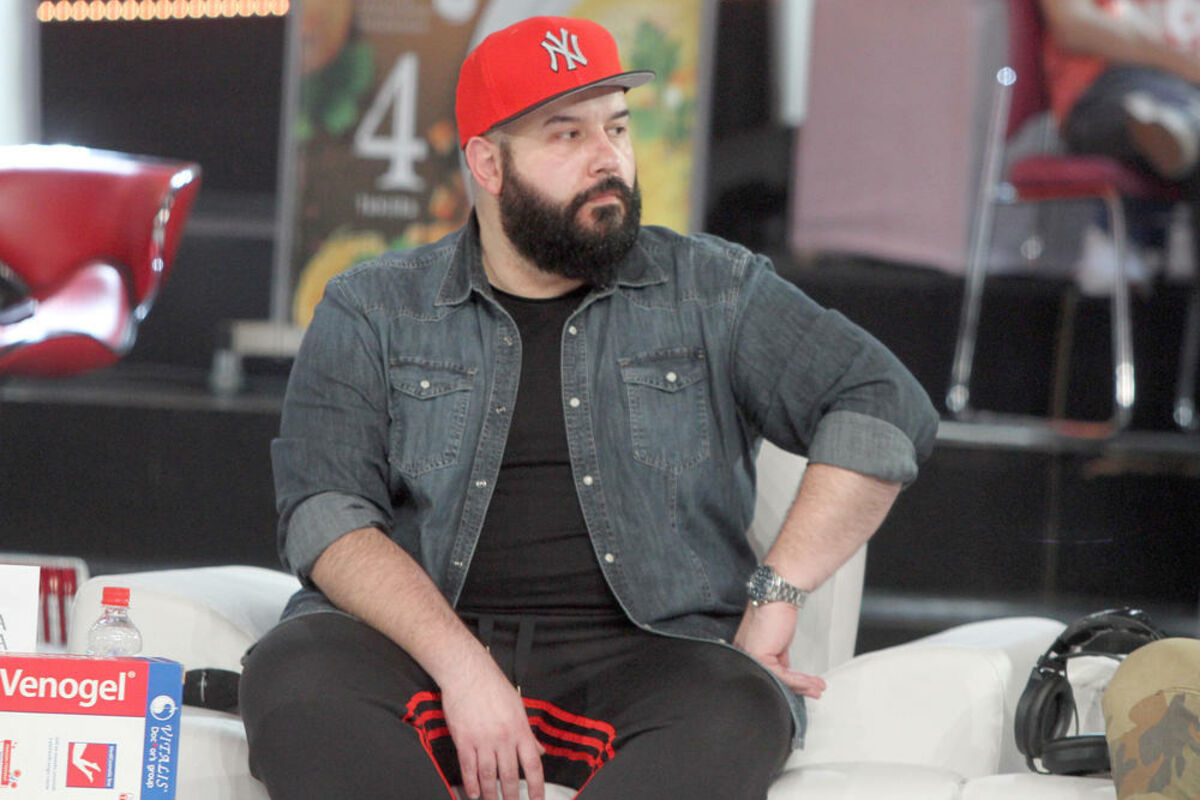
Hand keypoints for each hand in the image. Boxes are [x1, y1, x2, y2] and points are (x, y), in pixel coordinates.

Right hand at [440, 654, 545, 799]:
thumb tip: (540, 751)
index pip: (533, 764)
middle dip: (512, 796)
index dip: (536, 786)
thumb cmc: (493, 687)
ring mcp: (482, 739)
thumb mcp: (518, 708)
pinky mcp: (464, 739)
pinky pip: (468, 767)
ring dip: (491, 794)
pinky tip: (473, 794)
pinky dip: (470, 783)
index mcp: (519, 729)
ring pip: (488, 775)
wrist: (468, 673)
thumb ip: (528, 734)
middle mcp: (503, 737)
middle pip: (510, 775)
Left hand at [733, 602, 825, 698]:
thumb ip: (779, 658)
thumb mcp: (778, 641)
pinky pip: (783, 675)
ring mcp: (749, 655)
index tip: (803, 686)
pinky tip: (811, 681)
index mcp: (745, 651)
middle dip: (797, 687)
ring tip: (817, 687)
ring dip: (803, 685)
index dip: (788, 682)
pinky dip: (801, 680)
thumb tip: (787, 672)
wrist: (778, 596)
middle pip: (773, 678)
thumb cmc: (776, 612)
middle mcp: (744, 654)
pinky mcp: (759, 655)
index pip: (767, 673)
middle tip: (813, 690)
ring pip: (779, 679)